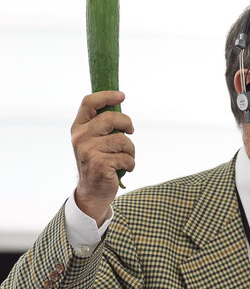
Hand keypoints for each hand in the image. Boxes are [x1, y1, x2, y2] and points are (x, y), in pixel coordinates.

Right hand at [71, 91, 134, 223]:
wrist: (92, 192)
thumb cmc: (98, 163)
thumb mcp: (94, 141)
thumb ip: (101, 125)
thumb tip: (119, 101)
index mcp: (78, 128)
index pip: (89, 103)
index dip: (107, 96)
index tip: (122, 96)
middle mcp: (80, 138)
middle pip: (111, 118)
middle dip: (127, 124)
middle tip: (131, 131)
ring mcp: (89, 151)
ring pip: (122, 140)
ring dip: (131, 150)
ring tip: (126, 157)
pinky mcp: (100, 165)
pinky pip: (126, 158)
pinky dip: (131, 164)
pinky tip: (124, 169)